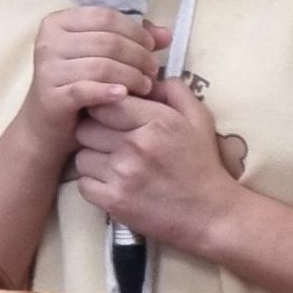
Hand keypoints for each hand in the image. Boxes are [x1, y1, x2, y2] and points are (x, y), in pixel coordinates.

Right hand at [17, 9, 170, 156]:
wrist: (47, 128)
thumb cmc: (78, 86)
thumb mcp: (102, 57)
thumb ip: (132, 40)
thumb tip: (166, 34)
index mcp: (59, 22)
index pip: (106, 16)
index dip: (135, 30)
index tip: (152, 47)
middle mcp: (48, 41)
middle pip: (107, 40)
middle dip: (137, 55)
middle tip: (153, 70)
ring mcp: (46, 68)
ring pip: (101, 65)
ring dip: (130, 75)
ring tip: (145, 86)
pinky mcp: (50, 95)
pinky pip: (86, 89)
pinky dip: (108, 91)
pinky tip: (124, 96)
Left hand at [72, 78, 246, 252]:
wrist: (211, 214)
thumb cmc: (203, 163)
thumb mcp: (199, 117)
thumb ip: (173, 90)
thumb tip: (145, 77)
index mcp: (157, 120)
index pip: (105, 102)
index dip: (104, 107)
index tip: (111, 116)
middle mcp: (137, 145)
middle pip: (86, 128)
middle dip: (94, 131)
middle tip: (109, 140)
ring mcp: (123, 175)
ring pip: (81, 156)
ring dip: (92, 158)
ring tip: (111, 163)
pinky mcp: (114, 202)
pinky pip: (83, 184)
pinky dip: (93, 183)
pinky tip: (112, 183)